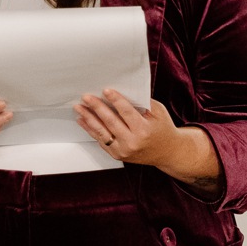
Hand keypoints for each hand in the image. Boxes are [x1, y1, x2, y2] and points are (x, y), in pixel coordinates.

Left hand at [74, 88, 222, 193]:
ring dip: (88, 118)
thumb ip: (143, 103)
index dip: (115, 100)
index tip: (106, 90)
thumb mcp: (159, 113)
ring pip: (102, 132)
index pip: (126, 112)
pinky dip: (90, 129)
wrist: (167, 153)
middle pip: (110, 121)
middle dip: (96, 107)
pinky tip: (83, 120)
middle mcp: (132, 142)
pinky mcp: (117, 155)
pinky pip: (101, 140)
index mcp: (144, 130)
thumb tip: (122, 91)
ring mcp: (123, 150)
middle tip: (86, 97)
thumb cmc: (163, 129)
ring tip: (79, 107)